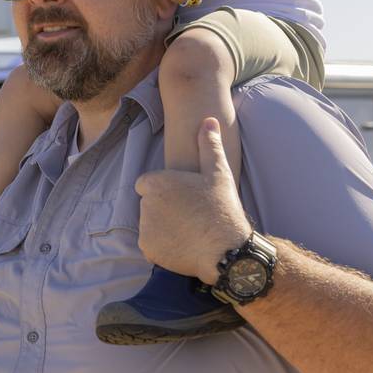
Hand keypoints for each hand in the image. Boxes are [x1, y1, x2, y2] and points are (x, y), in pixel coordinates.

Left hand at [135, 118, 250, 284]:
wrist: (227, 251)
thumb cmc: (222, 208)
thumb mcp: (218, 172)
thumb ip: (209, 144)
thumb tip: (208, 121)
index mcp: (156, 182)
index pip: (147, 183)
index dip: (165, 189)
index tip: (183, 196)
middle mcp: (145, 204)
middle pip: (149, 203)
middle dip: (163, 207)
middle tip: (189, 214)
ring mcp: (145, 228)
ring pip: (150, 223)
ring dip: (163, 226)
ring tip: (189, 229)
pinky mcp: (148, 249)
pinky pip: (152, 244)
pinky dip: (163, 245)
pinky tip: (183, 243)